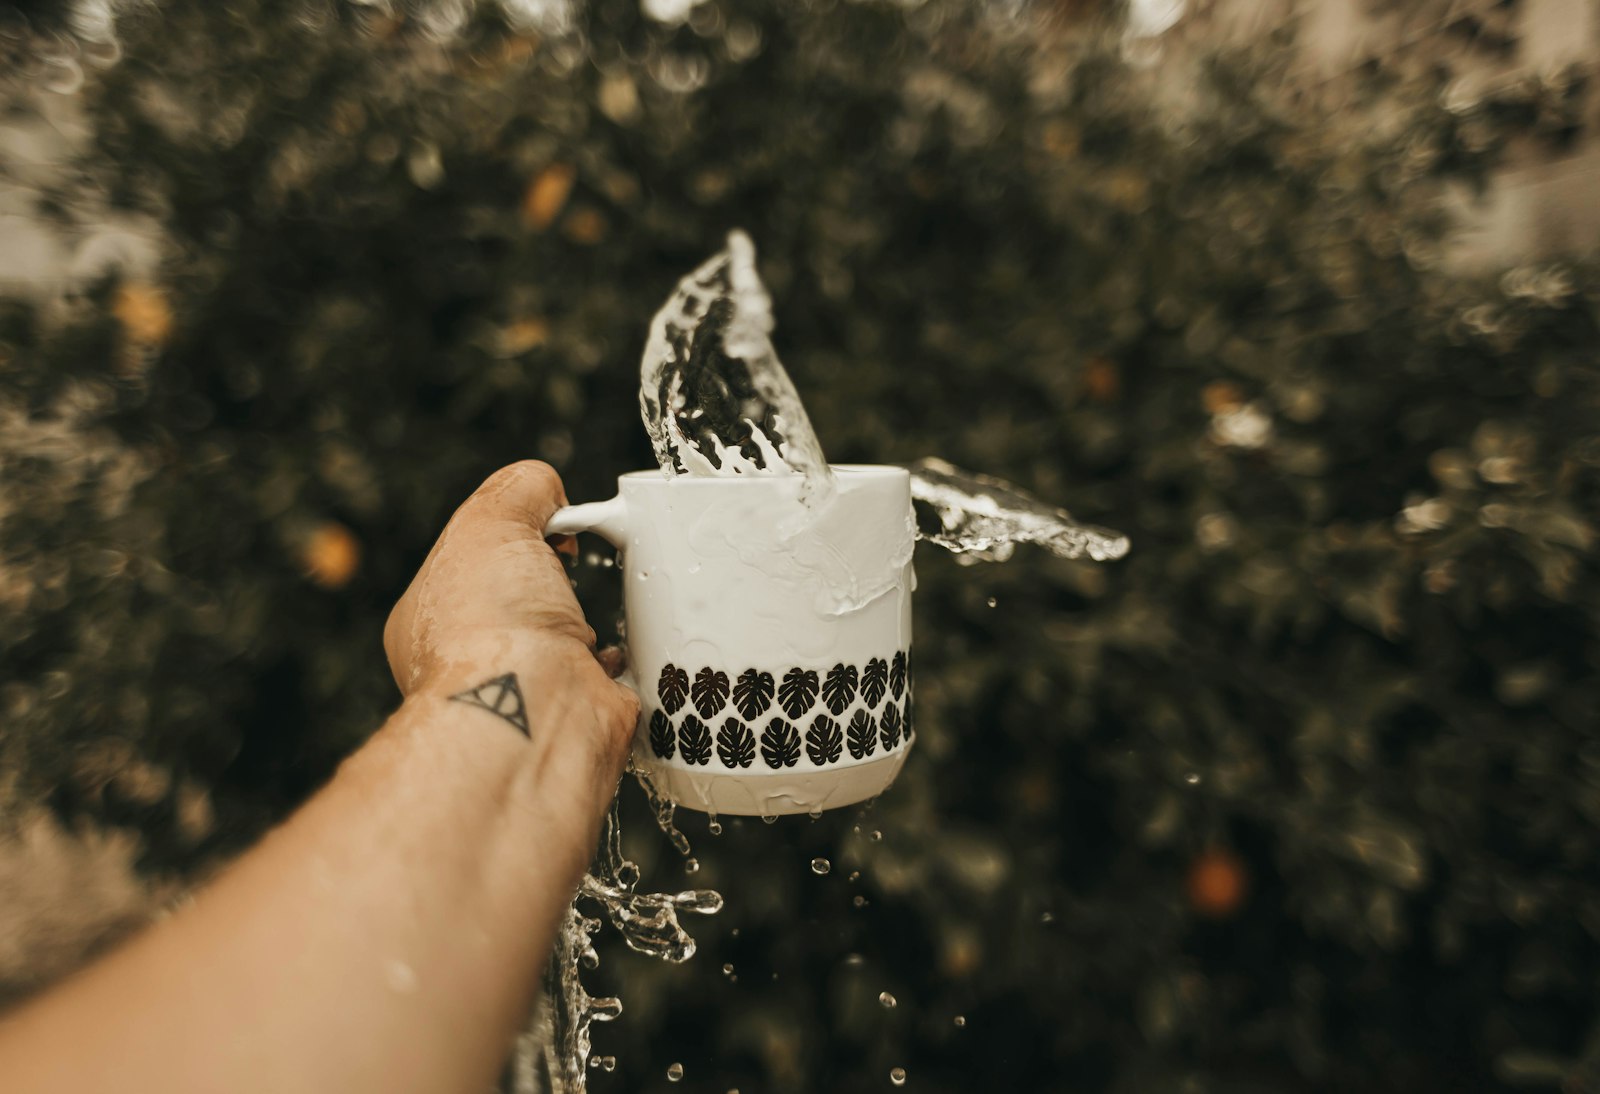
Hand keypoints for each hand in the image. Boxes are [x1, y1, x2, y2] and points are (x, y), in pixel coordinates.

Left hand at [383, 461, 637, 777]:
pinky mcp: (580, 718)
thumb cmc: (492, 627)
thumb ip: (520, 489)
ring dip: (590, 624)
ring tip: (601, 605)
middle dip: (554, 584)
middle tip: (571, 568)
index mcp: (431, 623)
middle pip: (522, 606)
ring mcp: (526, 698)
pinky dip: (625, 662)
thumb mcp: (491, 519)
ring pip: (567, 646)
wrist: (534, 710)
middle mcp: (472, 666)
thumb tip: (549, 493)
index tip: (547, 529)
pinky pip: (610, 681)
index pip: (471, 567)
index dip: (512, 537)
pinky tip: (622, 649)